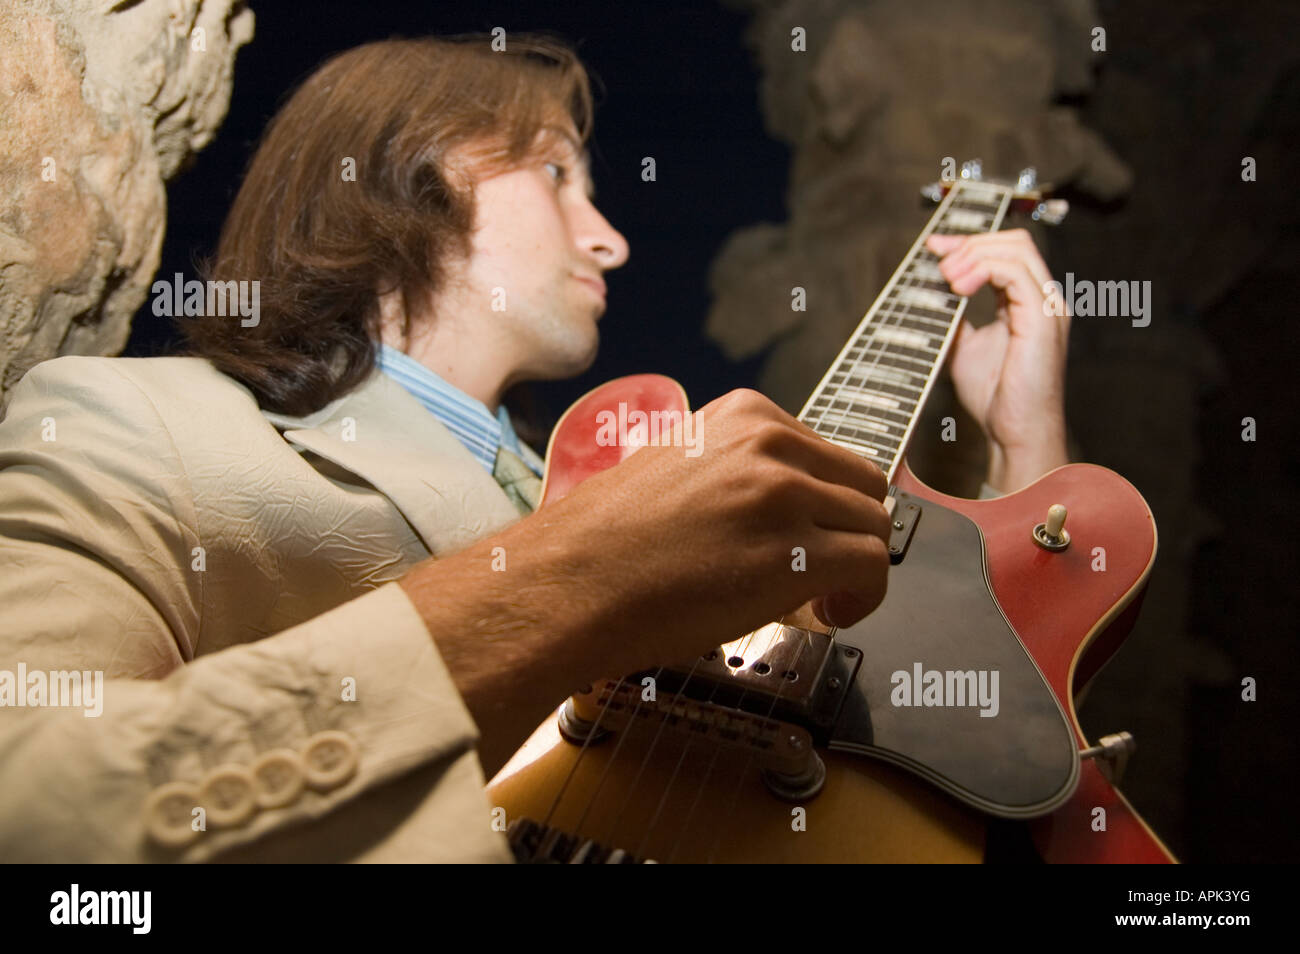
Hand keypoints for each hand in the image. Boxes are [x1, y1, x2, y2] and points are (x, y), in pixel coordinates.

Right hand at [536, 388, 892, 674]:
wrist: (570, 583)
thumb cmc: (606, 541)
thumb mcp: (674, 465)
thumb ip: (731, 468)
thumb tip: (768, 506)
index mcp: (744, 415)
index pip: (826, 454)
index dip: (824, 504)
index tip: (804, 537)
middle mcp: (771, 444)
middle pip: (862, 486)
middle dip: (848, 532)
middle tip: (820, 573)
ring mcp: (786, 496)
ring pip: (874, 526)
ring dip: (856, 568)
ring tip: (820, 601)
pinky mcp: (795, 555)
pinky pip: (872, 567)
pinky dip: (865, 597)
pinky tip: (829, 615)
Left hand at [925, 229, 1070, 491]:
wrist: (1014, 431)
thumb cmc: (995, 396)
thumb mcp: (963, 346)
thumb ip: (954, 318)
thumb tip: (930, 294)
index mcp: (1028, 302)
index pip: (1005, 252)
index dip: (968, 243)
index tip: (933, 248)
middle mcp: (1043, 299)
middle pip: (1014, 241)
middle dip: (969, 243)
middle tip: (936, 261)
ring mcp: (1047, 306)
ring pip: (1016, 250)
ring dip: (973, 255)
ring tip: (945, 277)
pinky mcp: (1042, 319)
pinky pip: (1014, 273)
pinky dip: (982, 270)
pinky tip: (958, 288)